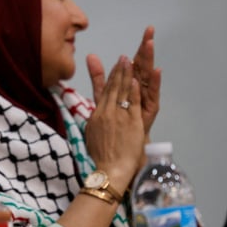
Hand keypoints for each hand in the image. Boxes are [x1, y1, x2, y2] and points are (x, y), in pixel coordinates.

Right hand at [84, 56, 145, 190]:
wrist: (110, 169)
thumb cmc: (101, 157)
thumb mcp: (92, 136)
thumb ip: (94, 123)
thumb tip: (93, 116)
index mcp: (96, 116)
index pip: (104, 92)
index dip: (110, 78)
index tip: (115, 67)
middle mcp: (106, 113)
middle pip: (113, 88)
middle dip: (118, 71)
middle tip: (122, 58)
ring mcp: (118, 117)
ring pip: (122, 92)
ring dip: (125, 75)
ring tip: (129, 61)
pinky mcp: (130, 122)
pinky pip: (131, 103)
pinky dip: (133, 90)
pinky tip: (135, 79)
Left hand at [86, 25, 160, 136]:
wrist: (122, 145)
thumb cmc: (116, 120)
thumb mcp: (104, 95)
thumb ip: (98, 76)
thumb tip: (90, 56)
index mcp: (132, 83)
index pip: (137, 60)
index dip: (141, 45)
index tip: (148, 29)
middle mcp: (142, 88)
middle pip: (144, 64)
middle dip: (147, 48)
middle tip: (151, 32)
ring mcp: (147, 98)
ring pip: (149, 75)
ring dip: (150, 60)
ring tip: (150, 45)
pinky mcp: (150, 108)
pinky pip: (153, 94)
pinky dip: (155, 82)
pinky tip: (156, 71)